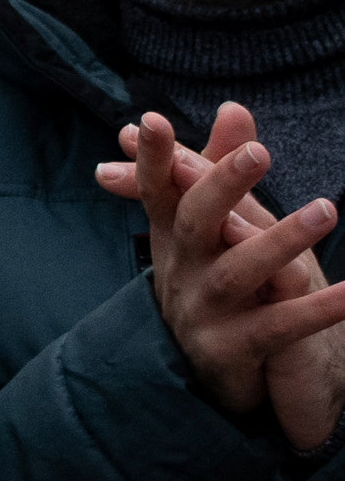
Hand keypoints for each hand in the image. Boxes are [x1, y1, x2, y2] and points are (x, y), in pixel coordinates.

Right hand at [97, 107, 344, 450]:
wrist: (214, 373)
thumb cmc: (214, 284)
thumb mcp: (214, 228)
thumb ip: (220, 167)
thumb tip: (234, 107)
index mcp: (174, 239)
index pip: (160, 190)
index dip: (154, 158)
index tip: (153, 120)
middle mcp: (180, 272)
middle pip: (194, 224)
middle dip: (221, 186)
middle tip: (259, 152)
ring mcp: (203, 312)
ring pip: (237, 274)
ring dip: (280, 240)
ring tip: (327, 210)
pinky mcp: (231, 351)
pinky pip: (279, 326)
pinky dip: (316, 308)